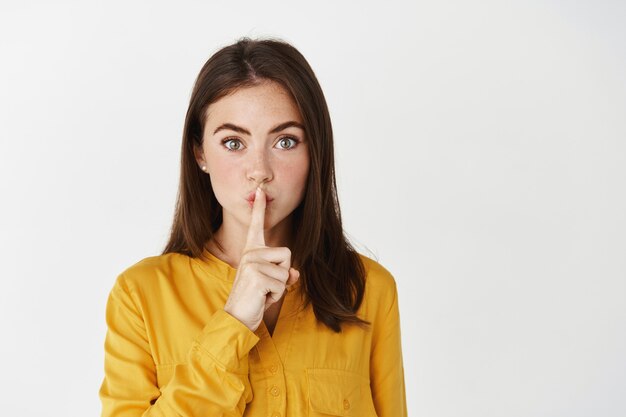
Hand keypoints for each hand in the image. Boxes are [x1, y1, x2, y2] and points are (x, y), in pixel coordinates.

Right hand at [223, 186, 299, 331]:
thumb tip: (295, 273)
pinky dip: (276, 295)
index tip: (261, 190)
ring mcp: (252, 263)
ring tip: (262, 293)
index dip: (260, 208)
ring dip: (279, 288)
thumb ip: (284, 274)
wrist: (237, 318)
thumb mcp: (272, 284)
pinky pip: (282, 284)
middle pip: (287, 254)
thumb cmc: (254, 299)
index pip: (257, 226)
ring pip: (286, 271)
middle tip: (265, 286)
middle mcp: (250, 253)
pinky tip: (261, 298)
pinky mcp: (257, 276)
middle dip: (284, 274)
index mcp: (251, 251)